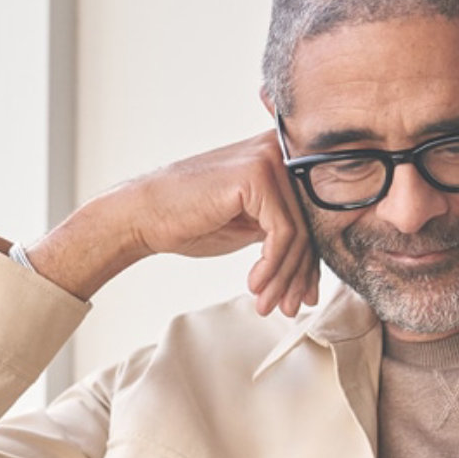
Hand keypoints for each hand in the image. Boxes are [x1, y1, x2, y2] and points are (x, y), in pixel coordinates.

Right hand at [28, 131, 318, 316]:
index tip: (304, 297)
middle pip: (311, 224)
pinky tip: (254, 285)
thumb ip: (285, 234)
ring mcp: (270, 158)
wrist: (143, 215)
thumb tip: (315, 275)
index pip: (313, 216)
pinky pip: (283, 232)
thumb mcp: (252, 227)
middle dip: (301, 274)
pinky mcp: (257, 175)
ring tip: (268, 304)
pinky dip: (273, 266)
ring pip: (300, 233)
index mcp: (283, 158)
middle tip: (293, 308)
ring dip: (285, 277)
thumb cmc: (194, 221)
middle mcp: (281, 150)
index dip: (311, 262)